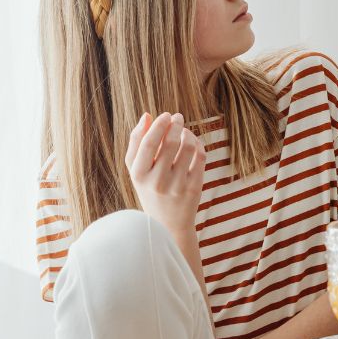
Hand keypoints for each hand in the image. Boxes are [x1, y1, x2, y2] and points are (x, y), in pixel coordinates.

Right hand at [125, 112, 205, 232]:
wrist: (167, 223)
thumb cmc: (149, 188)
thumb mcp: (137, 170)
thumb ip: (136, 142)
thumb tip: (147, 115)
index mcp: (138, 175)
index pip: (148, 143)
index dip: (159, 125)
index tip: (165, 115)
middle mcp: (157, 181)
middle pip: (171, 142)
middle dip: (176, 124)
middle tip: (178, 117)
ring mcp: (177, 186)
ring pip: (188, 147)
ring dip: (188, 133)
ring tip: (185, 131)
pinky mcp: (194, 189)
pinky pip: (201, 157)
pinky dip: (198, 145)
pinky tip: (194, 143)